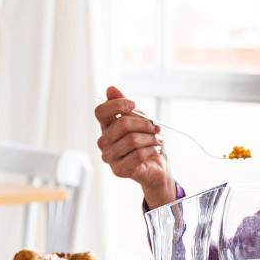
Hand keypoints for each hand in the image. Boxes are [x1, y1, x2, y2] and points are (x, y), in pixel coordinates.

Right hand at [95, 85, 176, 208]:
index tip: (133, 105)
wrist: (156, 166)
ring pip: (132, 140)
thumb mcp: (140, 119)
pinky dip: (152, 150)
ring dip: (152, 138)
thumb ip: (125, 105)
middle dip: (145, 124)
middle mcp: (103, 142)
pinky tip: (155, 150)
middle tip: (157, 127)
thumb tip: (111, 89)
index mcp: (106, 127)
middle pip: (122, 124)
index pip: (100, 111)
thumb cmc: (146, 141)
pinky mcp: (119, 170)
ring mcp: (109, 157)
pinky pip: (138, 155)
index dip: (117, 105)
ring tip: (158, 140)